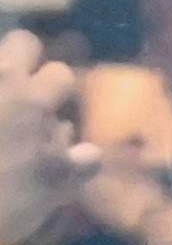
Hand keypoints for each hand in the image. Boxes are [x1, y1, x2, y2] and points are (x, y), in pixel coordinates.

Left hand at [0, 31, 91, 244]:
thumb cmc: (0, 202)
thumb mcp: (51, 193)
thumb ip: (77, 166)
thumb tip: (89, 150)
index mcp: (34, 103)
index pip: (61, 73)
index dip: (60, 90)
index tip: (57, 107)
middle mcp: (1, 83)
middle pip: (22, 42)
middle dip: (28, 58)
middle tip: (25, 89)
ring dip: (2, 78)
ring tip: (1, 108)